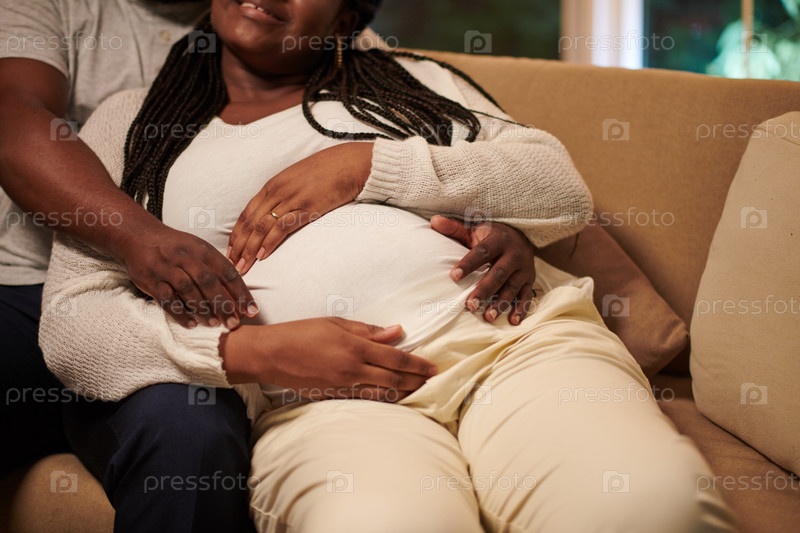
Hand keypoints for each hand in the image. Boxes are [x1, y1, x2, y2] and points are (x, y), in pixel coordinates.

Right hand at [120, 225, 257, 328]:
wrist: (138, 235)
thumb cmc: (175, 247)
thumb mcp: (198, 249)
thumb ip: (217, 268)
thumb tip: (239, 293)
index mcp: (202, 250)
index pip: (227, 272)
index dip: (241, 292)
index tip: (252, 310)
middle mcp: (186, 257)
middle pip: (209, 282)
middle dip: (224, 304)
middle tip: (234, 323)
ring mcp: (167, 268)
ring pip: (188, 290)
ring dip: (203, 309)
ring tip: (215, 324)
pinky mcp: (151, 279)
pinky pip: (166, 298)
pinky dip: (179, 312)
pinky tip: (190, 324)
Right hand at [220, 318, 437, 401]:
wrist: (271, 354)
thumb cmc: (301, 332)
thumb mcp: (336, 323)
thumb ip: (368, 330)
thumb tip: (397, 332)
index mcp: (354, 347)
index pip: (395, 357)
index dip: (417, 363)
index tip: (433, 366)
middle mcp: (352, 369)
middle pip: (394, 378)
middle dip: (416, 380)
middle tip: (434, 380)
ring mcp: (344, 385)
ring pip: (382, 392)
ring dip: (404, 392)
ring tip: (420, 390)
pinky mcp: (334, 396)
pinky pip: (365, 399)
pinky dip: (384, 399)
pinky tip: (394, 397)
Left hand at [226, 142, 373, 274]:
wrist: (351, 164)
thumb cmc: (328, 172)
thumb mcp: (299, 180)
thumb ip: (285, 194)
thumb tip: (277, 212)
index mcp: (273, 184)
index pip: (247, 213)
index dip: (236, 234)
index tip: (230, 251)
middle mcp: (277, 191)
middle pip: (250, 222)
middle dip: (238, 246)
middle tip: (231, 265)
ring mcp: (292, 198)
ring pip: (262, 226)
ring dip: (250, 249)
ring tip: (243, 267)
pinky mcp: (307, 207)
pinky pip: (282, 226)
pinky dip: (270, 242)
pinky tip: (263, 256)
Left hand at [431, 215, 535, 324]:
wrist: (522, 236)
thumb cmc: (491, 235)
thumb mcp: (475, 229)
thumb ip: (455, 228)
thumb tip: (434, 221)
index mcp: (498, 240)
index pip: (482, 252)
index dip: (468, 264)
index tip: (453, 276)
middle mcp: (514, 254)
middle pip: (498, 274)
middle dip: (484, 290)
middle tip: (470, 305)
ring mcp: (524, 268)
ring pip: (512, 287)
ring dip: (501, 303)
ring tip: (488, 317)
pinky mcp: (530, 280)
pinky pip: (527, 296)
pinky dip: (521, 309)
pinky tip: (512, 321)